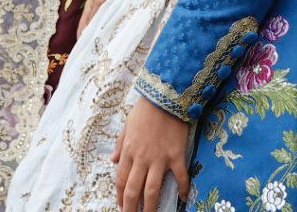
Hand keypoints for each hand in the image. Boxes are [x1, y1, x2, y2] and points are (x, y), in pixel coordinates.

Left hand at [113, 97, 190, 211]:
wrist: (165, 95)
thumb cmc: (145, 108)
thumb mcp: (127, 124)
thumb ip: (119, 144)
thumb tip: (112, 160)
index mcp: (128, 151)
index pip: (121, 180)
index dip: (120, 197)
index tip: (122, 206)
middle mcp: (141, 158)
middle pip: (133, 190)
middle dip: (131, 209)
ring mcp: (159, 158)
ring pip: (152, 189)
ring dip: (150, 206)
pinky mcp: (176, 155)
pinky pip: (180, 176)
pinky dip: (183, 187)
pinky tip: (184, 197)